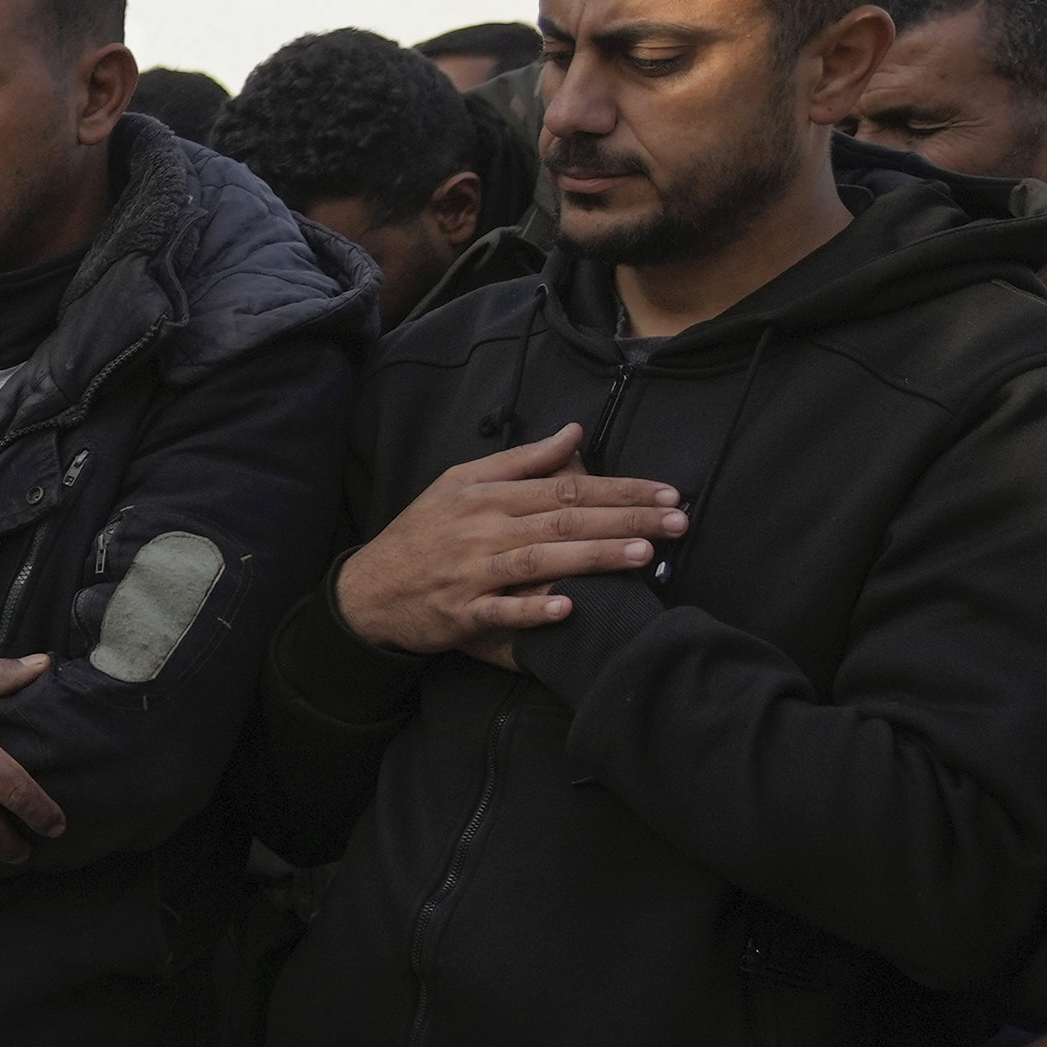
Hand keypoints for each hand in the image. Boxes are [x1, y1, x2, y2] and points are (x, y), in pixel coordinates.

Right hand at [336, 424, 685, 669]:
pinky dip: (532, 611)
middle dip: (624, 519)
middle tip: (677, 522)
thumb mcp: (461, 483)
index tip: (666, 493)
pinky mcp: (460, 613)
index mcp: (487, 495)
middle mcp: (481, 530)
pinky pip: (500, 612)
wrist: (369, 589)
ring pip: (540, 561)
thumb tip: (574, 433)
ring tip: (641, 555)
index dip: (619, 489)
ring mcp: (470, 573)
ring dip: (592, 558)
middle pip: (563, 520)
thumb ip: (521, 461)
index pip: (565, 486)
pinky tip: (569, 609)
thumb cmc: (422, 533)